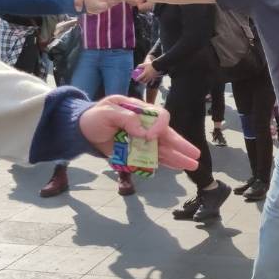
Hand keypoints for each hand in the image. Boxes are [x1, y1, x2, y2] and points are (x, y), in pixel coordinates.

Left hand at [78, 96, 200, 170]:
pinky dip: (164, 163)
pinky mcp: (136, 153)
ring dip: (178, 157)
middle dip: (181, 145)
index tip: (151, 136)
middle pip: (167, 135)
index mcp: (140, 111)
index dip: (160, 126)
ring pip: (164, 149)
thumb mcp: (107, 112)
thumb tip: (143, 132)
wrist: (82, 130)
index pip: (159, 116)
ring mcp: (142, 141)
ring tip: (192, 165)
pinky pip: (153, 159)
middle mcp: (145, 126)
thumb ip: (125, 118)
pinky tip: (177, 167)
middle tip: (195, 155)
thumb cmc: (94, 117)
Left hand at [134, 60, 160, 83]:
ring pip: (147, 81)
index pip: (140, 77)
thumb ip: (140, 66)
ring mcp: (151, 77)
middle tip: (139, 81)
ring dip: (145, 82)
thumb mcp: (144, 64)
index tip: (136, 79)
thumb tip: (137, 67)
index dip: (137, 79)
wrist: (157, 66)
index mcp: (145, 73)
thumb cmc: (150, 65)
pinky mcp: (154, 77)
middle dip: (141, 81)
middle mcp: (147, 76)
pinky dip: (151, 83)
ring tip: (144, 82)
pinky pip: (152, 81)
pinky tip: (150, 84)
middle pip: (143, 80)